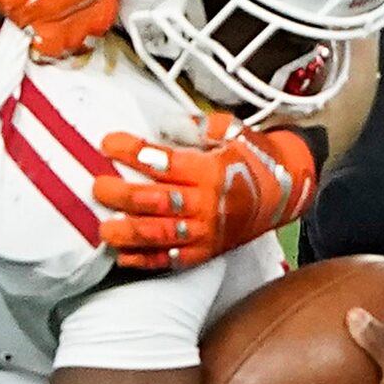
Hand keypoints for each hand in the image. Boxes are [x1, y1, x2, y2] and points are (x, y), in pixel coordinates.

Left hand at [92, 112, 316, 267]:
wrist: (285, 192)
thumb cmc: (254, 157)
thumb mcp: (232, 130)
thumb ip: (196, 125)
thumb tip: (160, 122)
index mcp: (212, 171)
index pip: (164, 162)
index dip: (133, 152)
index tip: (108, 143)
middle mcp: (208, 204)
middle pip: (157, 201)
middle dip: (122, 195)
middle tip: (98, 187)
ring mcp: (207, 231)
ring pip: (161, 234)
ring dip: (129, 233)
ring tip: (103, 230)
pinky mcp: (206, 250)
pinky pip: (173, 259)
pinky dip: (146, 260)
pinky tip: (123, 256)